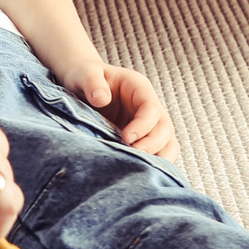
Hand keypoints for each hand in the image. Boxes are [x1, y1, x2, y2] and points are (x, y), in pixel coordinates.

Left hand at [47, 57, 179, 158]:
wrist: (81, 85)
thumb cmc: (84, 76)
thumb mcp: (84, 74)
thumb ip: (92, 83)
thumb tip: (101, 98)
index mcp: (139, 88)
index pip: (152, 109)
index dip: (143, 126)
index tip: (126, 138)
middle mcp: (149, 107)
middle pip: (165, 128)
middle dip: (153, 145)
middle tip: (134, 156)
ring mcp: (149, 124)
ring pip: (167, 143)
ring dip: (159, 158)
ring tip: (140, 170)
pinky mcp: (142, 139)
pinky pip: (158, 153)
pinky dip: (154, 164)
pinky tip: (139, 174)